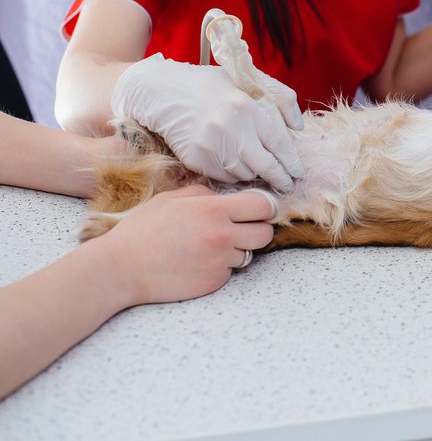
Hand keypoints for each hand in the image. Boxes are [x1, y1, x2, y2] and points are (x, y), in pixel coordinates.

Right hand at [98, 186, 276, 304]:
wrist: (121, 267)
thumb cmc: (143, 230)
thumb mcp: (171, 199)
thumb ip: (203, 194)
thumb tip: (224, 196)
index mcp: (213, 210)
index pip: (262, 205)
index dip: (263, 208)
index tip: (255, 211)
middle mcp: (222, 235)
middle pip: (265, 233)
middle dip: (256, 231)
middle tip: (238, 231)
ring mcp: (219, 261)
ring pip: (248, 254)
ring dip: (235, 251)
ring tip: (206, 248)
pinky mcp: (214, 281)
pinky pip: (230, 271)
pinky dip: (219, 268)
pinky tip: (196, 264)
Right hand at [111, 54, 304, 191]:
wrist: (165, 93)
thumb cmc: (214, 86)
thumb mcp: (251, 80)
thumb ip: (282, 99)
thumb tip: (299, 127)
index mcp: (246, 107)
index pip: (279, 144)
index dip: (292, 162)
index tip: (298, 172)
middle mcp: (229, 128)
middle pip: (265, 166)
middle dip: (280, 178)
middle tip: (287, 185)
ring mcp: (210, 146)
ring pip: (245, 174)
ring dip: (255, 174)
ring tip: (258, 169)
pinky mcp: (196, 159)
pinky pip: (224, 178)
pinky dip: (234, 174)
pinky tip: (234, 163)